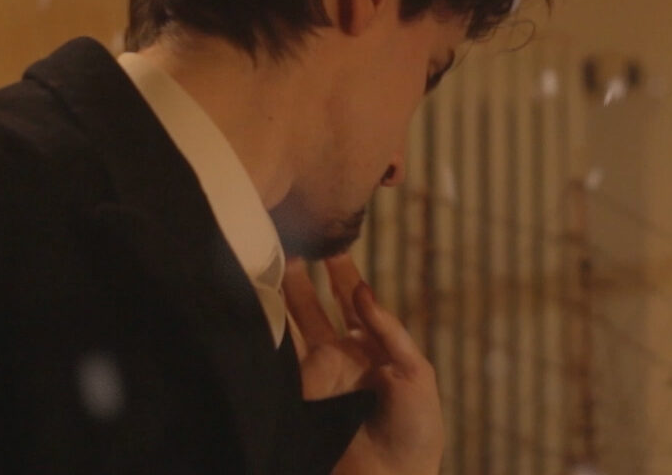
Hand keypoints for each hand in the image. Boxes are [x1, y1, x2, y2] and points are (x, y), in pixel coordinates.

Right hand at [283, 256, 442, 474]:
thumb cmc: (415, 430)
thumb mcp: (415, 373)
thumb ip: (388, 330)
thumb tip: (362, 289)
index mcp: (372, 350)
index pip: (352, 302)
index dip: (341, 272)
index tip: (329, 242)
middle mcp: (340, 359)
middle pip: (314, 308)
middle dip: (301, 277)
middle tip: (287, 241)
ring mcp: (316, 377)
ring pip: (292, 327)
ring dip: (280, 297)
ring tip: (266, 261)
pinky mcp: (298, 395)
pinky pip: (280, 359)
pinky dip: (267, 333)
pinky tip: (256, 304)